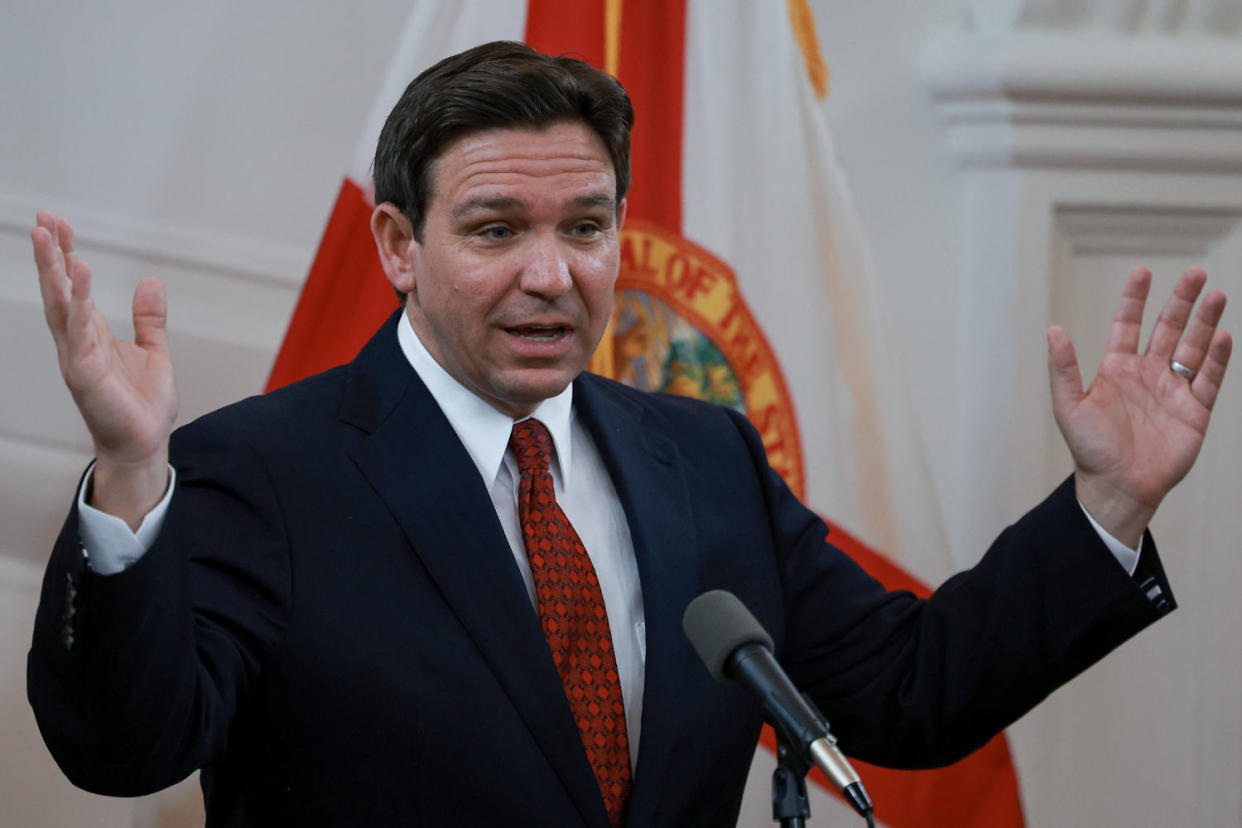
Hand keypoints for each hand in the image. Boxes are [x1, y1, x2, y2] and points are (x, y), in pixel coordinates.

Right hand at [33, 211, 177, 527]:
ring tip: (49, 238)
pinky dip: (79, 306)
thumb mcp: (154, 350)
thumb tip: (150, 282)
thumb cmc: (143, 404)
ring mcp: (78, 357)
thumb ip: (149, 318)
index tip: (56, 223)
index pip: (73, 286)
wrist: (145, 443)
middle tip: (43, 219)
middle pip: (59, 289)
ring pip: (61, 307)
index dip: (64, 255)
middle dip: (50, 254)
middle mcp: (79, 341)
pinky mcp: (85, 375)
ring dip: (55, 272)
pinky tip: (78, 279)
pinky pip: (79, 335)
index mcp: (92, 333)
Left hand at [1047, 266, 1230, 547]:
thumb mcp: (1069, 405)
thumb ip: (1064, 368)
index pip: (1128, 325)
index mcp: (1117, 369)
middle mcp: (1147, 374)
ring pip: (1194, 348)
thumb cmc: (1089, 450)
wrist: (1117, 487)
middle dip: (1182, 301)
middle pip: (1169, 329)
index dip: (1135, 299)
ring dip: (1205, 322)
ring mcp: (1173, 391)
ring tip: (1216, 294)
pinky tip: (1223, 335)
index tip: (1144, 272)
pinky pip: (1209, 380)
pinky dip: (1218, 359)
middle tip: (1196, 273)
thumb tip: (1052, 330)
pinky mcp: (1194, 411)